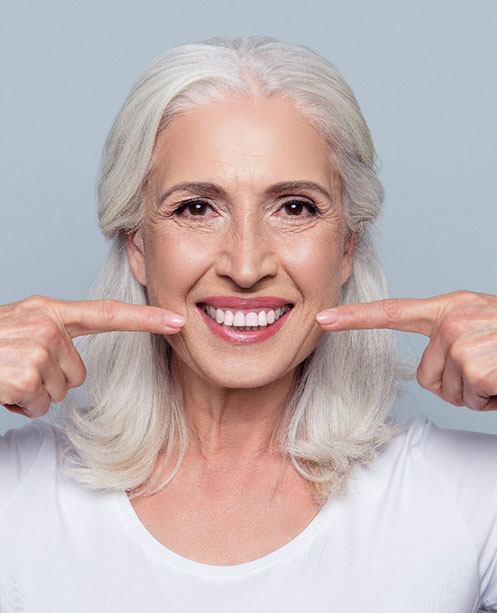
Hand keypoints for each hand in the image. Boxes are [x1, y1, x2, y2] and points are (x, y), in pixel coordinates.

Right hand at [0, 294, 184, 416]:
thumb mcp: (18, 328)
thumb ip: (51, 334)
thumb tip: (74, 366)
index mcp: (48, 311)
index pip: (106, 314)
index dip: (145, 319)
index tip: (177, 321)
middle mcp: (46, 324)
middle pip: (79, 372)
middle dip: (50, 379)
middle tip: (16, 369)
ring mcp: (37, 348)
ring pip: (60, 391)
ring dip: (32, 393)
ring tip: (6, 376)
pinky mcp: (26, 373)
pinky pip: (38, 405)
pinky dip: (18, 405)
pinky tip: (1, 389)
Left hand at [315, 290, 496, 410]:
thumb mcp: (484, 328)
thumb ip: (452, 338)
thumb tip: (432, 373)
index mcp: (451, 308)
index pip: (394, 313)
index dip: (356, 319)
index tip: (323, 320)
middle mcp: (453, 319)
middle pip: (427, 376)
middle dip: (460, 385)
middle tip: (492, 370)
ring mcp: (463, 339)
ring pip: (451, 392)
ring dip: (481, 393)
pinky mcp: (475, 363)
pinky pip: (473, 399)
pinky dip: (495, 400)